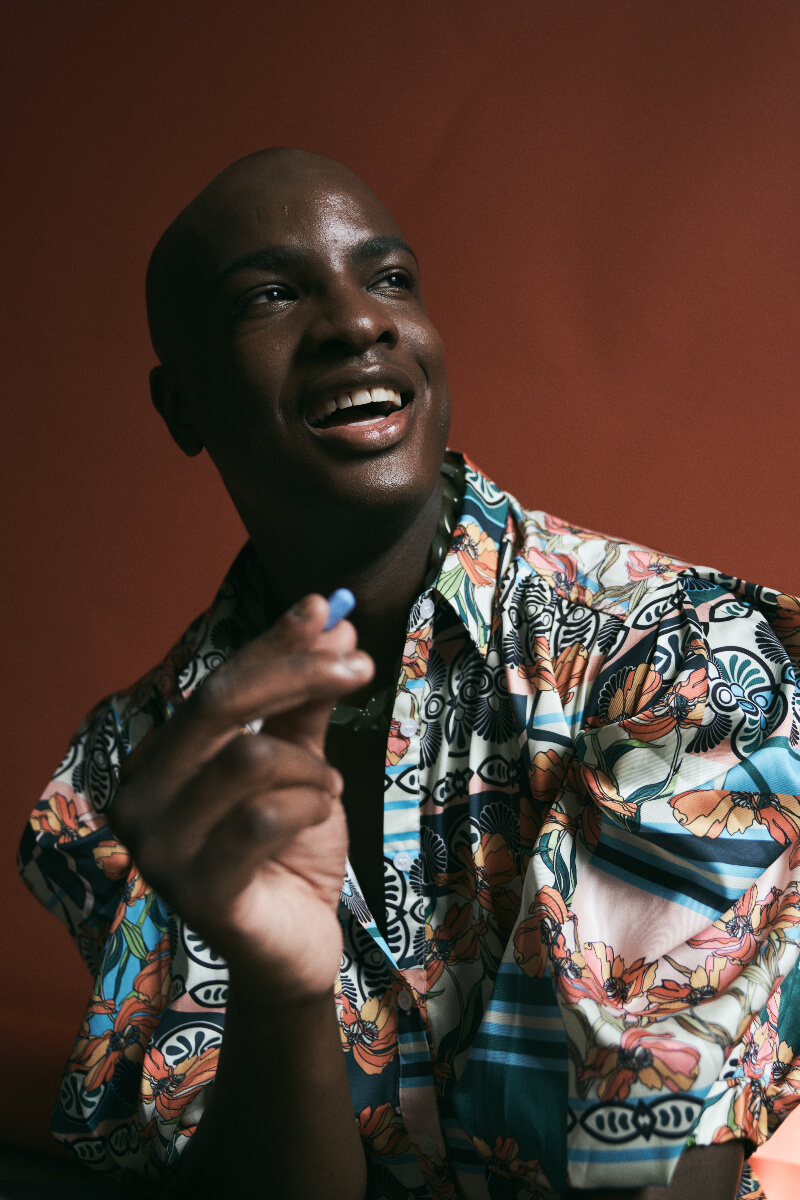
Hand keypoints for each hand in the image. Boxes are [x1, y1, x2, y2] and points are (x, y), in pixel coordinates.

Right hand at [110, 594, 373, 1005]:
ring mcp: (160, 849)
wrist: (297, 947)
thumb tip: (331, 622)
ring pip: (247, 759)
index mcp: (158, 762)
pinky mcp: (195, 892)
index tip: (326, 610)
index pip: (215, 683)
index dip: (273, 645)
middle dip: (298, 674)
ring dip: (311, 767)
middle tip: (361, 666)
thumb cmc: (289, 849)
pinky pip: (262, 817)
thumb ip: (305, 701)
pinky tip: (319, 819)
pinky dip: (307, 807)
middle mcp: (142, 800)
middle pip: (217, 705)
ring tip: (328, 790)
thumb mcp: (302, 763)